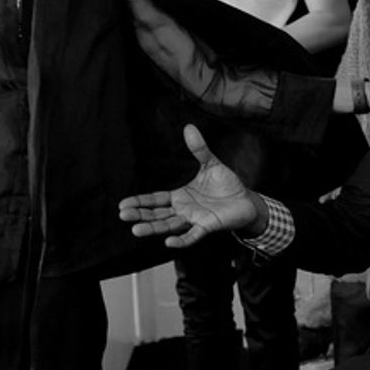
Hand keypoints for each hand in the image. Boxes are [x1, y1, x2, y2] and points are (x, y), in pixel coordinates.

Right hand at [119, 124, 261, 247]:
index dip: (140, 202)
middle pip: (157, 214)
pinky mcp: (207, 226)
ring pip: (169, 225)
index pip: (155, 200)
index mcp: (180, 196)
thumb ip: (199, 149)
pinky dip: (181, 239)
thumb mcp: (211, 164)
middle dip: (140, 215)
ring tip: (136, 230)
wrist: (247, 200)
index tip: (123, 204)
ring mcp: (194, 219)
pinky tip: (169, 242)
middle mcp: (183, 210)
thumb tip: (189, 127)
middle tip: (123, 215)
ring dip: (153, 228)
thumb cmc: (227, 185)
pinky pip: (192, 235)